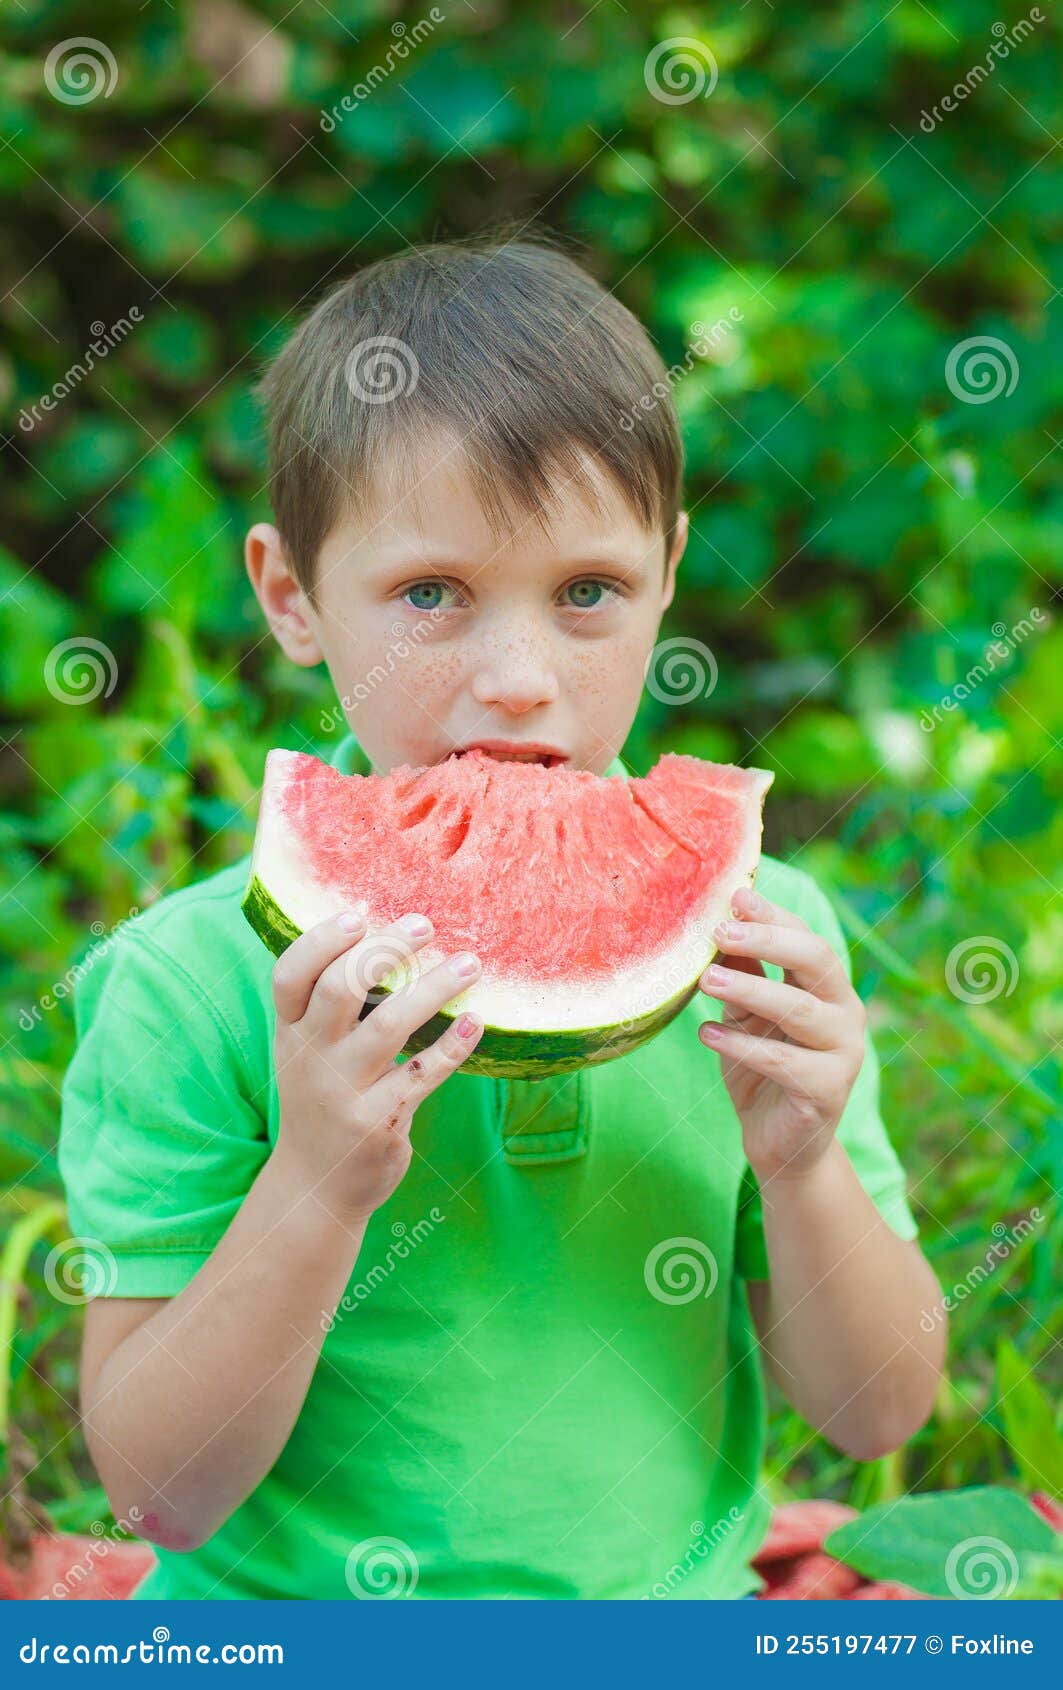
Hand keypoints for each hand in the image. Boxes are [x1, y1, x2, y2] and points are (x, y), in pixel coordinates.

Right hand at [270, 910, 483, 1222]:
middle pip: (339, 989)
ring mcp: (343, 1092)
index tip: (357, 915)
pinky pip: (423, 1074)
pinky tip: (476, 1021)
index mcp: (291, 1032)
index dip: (320, 941)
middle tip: (424, 924)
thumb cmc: (324, 1097)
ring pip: (389, 1025)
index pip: (290, 975)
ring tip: (469, 963)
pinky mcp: (379, 1122)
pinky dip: (453, 1044)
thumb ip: (331, 1003)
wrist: (317, 1185)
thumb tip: (384, 933)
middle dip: (383, 949)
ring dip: (433, 988)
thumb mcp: (310, 1050)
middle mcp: (311, 1058)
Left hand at [696, 886, 865, 1182]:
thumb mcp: (743, 1013)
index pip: (805, 935)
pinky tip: (708, 1033)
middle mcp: (844, 1011)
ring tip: (705, 979)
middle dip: (768, 940)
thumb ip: (740, 972)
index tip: (735, 895)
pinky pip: (785, 1061)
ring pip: (801, 1009)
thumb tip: (718, 922)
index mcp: (826, 986)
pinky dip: (743, 1045)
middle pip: (816, 960)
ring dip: (751, 989)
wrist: (778, 1143)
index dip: (772, 915)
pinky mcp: (829, 1091)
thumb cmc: (759, 1067)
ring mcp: (843, 1052)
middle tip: (720, 931)